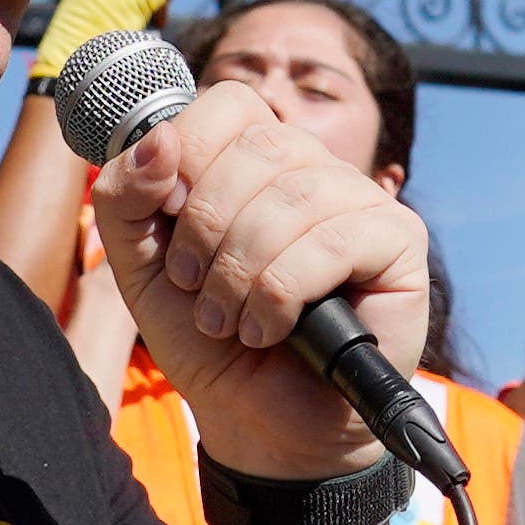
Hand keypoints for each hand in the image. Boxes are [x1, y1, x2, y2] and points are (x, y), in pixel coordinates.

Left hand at [94, 77, 431, 483]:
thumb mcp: (140, 266)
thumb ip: (126, 197)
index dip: (189, 152)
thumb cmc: (207, 339)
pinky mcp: (399, 242)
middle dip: (208, 226)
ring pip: (295, 197)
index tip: (169, 220)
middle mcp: (313, 166)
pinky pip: (336, 241)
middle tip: (197, 287)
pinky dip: (284, 293)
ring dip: (242, 271)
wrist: (256, 422)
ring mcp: (361, 200)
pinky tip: (269, 330)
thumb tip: (157, 139)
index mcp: (254, 157)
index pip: (228, 102)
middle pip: (260, 145)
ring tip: (229, 321)